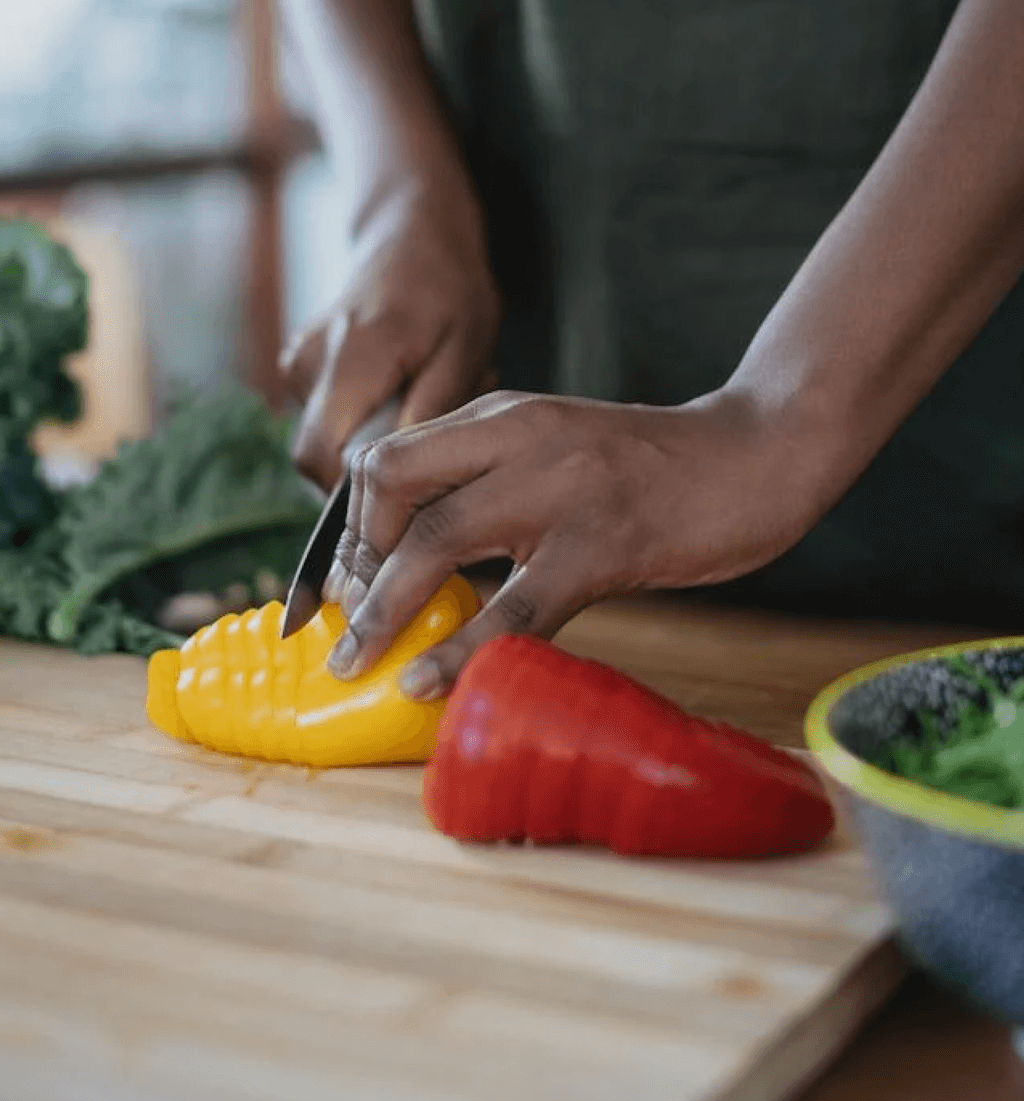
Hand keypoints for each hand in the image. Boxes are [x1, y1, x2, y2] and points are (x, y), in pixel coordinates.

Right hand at [280, 175, 501, 489]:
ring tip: (421, 398)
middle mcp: (308, 362)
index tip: (406, 492)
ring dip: (373, 439)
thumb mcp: (465, 348)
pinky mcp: (298, 368)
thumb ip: (431, 410)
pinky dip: (365, 418)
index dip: (355, 493)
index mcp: (351, 357)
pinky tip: (401, 388)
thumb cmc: (448, 289)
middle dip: (369, 468)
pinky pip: (328, 419)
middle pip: (316, 458)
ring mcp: (297, 364)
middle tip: (427, 436)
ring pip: (326, 440)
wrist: (410, 233)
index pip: (320, 458)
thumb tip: (401, 470)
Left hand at [321, 389, 826, 698]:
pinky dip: (462, 650)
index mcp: (499, 417)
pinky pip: (514, 605)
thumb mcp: (554, 449)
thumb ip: (492, 481)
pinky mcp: (602, 543)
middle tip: (351, 628)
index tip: (349, 583)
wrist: (752, 454)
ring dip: (383, 610)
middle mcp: (516, 437)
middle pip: (389, 486)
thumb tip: (422, 557)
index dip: (351, 526)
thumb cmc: (648, 467)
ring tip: (358, 664)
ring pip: (435, 541)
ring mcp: (558, 488)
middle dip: (353, 565)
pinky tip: (430, 683)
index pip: (386, 458)